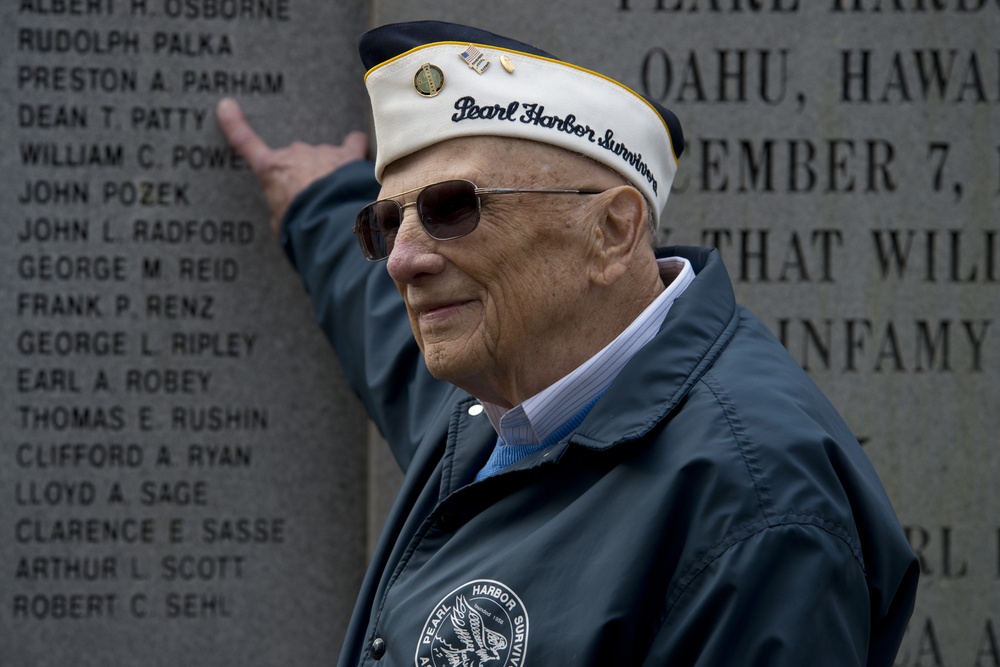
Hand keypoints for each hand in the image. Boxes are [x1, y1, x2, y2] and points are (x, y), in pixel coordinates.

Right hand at [216, 97, 368, 235]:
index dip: (234, 124)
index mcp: (271, 170)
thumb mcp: (280, 225)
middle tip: (317, 202)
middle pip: (298, 160)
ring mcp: (321, 153)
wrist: (327, 219)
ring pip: (325, 158)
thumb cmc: (298, 226)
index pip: (246, 143)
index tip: (226, 106)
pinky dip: (357, 151)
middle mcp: (294, 154)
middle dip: (306, 177)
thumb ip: (283, 212)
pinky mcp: (347, 156)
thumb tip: (290, 214)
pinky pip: (354, 144)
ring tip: (341, 200)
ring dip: (332, 173)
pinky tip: (362, 166)